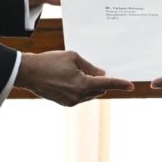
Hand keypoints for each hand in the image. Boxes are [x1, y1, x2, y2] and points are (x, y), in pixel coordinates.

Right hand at [15, 50, 133, 106]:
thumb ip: (90, 67)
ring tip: (75, 72)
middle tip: (91, 70)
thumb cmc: (51, 61)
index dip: (120, 84)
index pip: (107, 84)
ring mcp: (71, 101)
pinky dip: (81, 89)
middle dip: (100, 81)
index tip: (131, 86)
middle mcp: (79, 96)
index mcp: (83, 84)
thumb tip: (102, 75)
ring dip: (90, 85)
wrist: (29, 73)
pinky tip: (70, 79)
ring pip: (90, 94)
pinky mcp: (65, 103)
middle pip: (98, 89)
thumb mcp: (73, 57)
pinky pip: (80, 97)